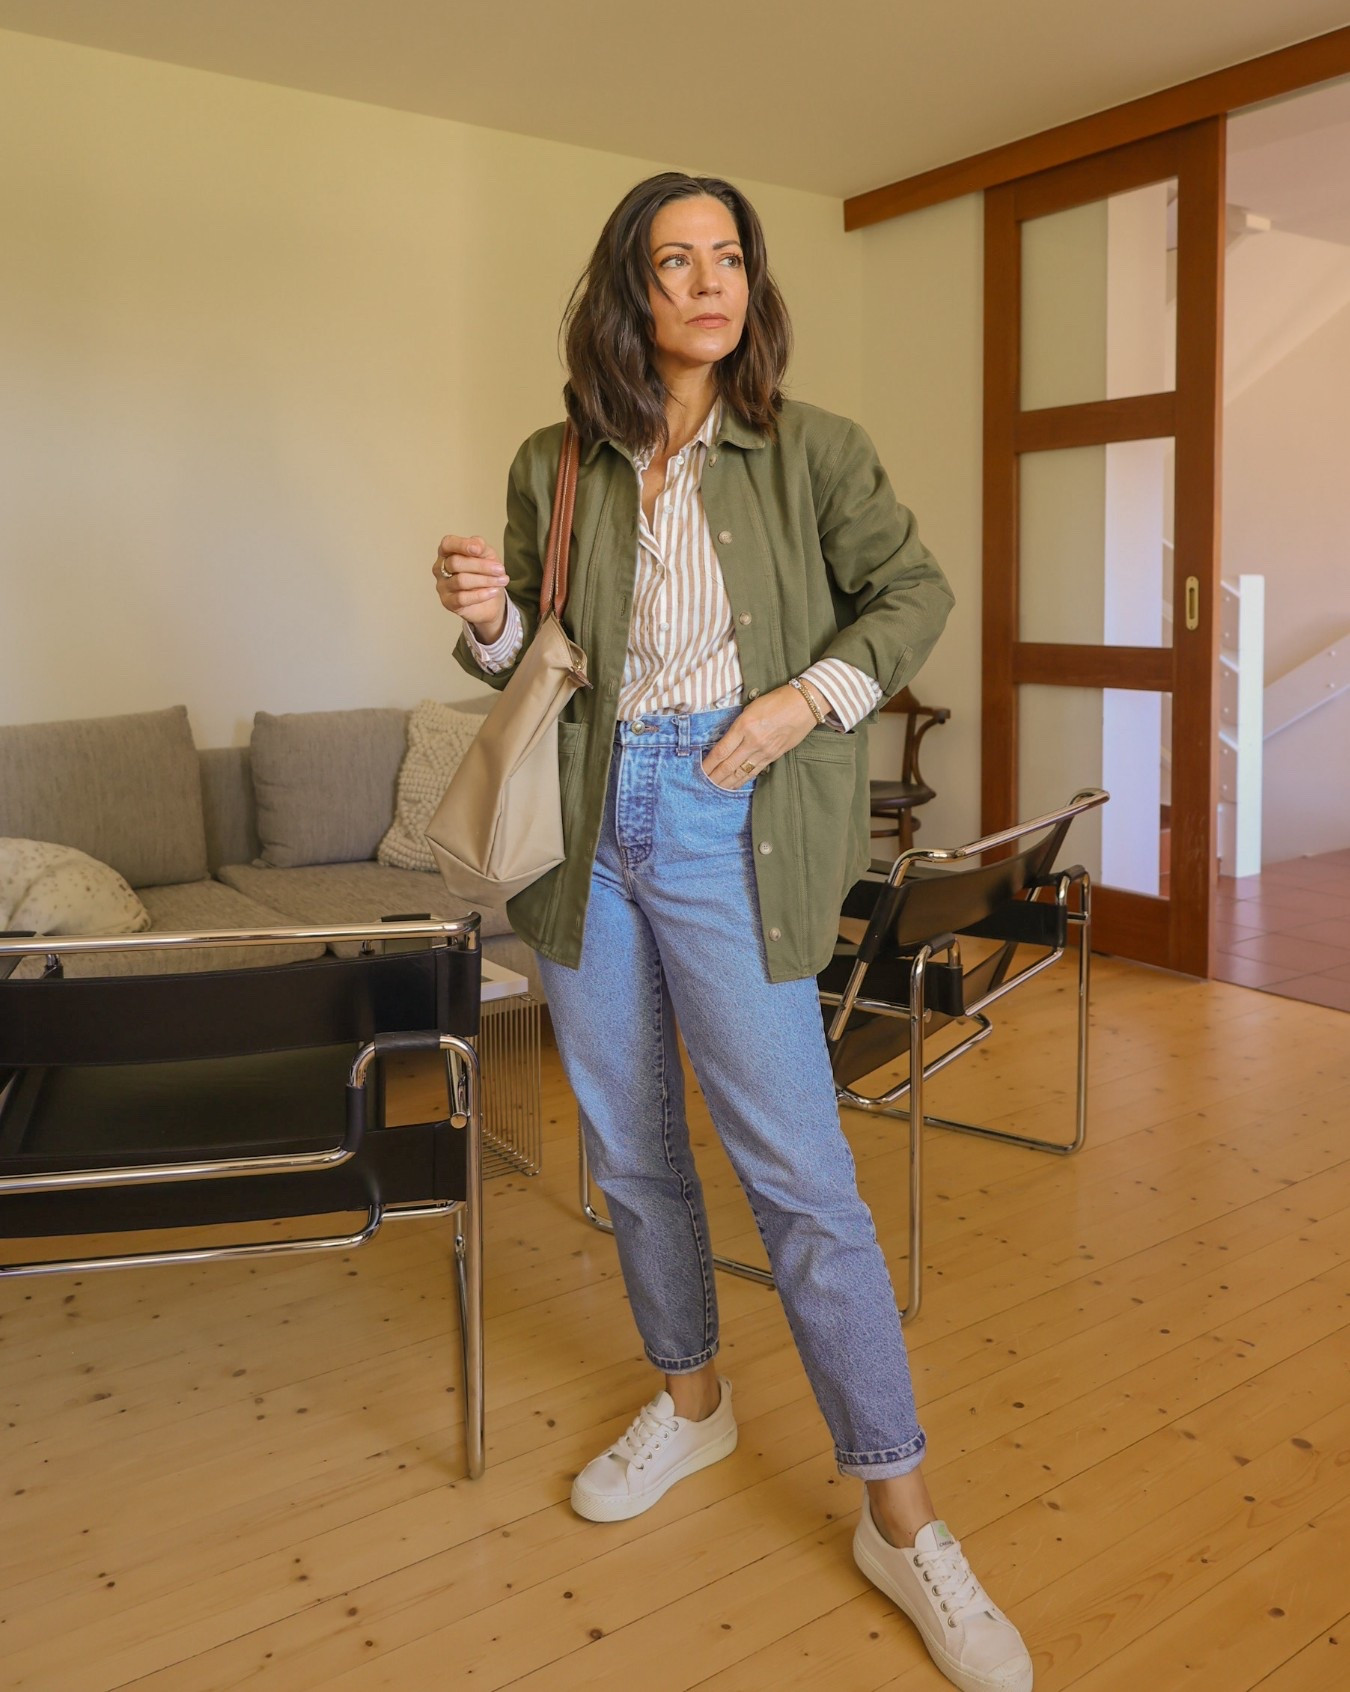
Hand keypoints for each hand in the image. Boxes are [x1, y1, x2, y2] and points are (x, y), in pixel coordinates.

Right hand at [432, 535, 509, 639]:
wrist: (491, 600)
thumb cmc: (484, 573)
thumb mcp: (486, 555)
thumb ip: (480, 546)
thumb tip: (476, 546)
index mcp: (447, 552)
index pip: (448, 544)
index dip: (462, 545)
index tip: (479, 550)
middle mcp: (440, 568)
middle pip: (456, 563)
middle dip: (481, 566)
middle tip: (500, 569)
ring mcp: (442, 586)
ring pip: (461, 581)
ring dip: (485, 580)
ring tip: (502, 581)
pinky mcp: (448, 602)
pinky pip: (462, 598)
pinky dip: (480, 594)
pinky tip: (493, 592)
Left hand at [701, 684, 820, 789]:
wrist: (805, 704)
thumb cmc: (777, 700)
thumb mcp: (751, 707)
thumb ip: (738, 725)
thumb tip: (727, 741)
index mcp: (744, 725)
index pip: (721, 751)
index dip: (708, 764)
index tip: (699, 771)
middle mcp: (753, 741)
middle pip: (728, 765)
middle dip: (714, 777)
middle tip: (701, 786)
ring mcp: (764, 751)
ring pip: (741, 772)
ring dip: (726, 783)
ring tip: (714, 790)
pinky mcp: (774, 756)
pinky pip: (754, 771)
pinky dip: (742, 780)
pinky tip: (734, 785)